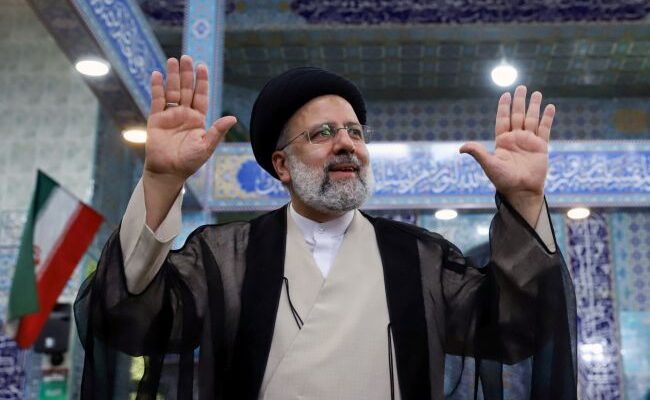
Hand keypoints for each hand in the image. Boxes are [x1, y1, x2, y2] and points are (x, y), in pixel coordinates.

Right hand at [145, 55, 236, 184]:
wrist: (168, 172)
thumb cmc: (189, 162)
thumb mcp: (206, 146)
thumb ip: (217, 131)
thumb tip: (232, 118)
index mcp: (198, 119)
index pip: (201, 96)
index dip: (201, 81)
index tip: (202, 66)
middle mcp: (184, 114)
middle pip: (186, 89)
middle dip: (187, 73)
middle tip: (186, 57)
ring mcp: (170, 115)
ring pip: (172, 91)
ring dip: (172, 76)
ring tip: (172, 60)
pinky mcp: (156, 119)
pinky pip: (157, 100)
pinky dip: (157, 87)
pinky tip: (157, 74)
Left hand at [459, 86, 554, 225]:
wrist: (522, 191)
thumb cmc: (504, 180)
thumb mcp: (489, 165)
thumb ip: (478, 153)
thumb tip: (461, 148)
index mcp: (502, 141)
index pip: (502, 119)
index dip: (504, 107)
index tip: (505, 94)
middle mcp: (515, 139)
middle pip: (517, 115)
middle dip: (519, 102)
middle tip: (521, 87)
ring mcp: (529, 142)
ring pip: (532, 119)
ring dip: (534, 106)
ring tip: (537, 93)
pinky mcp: (541, 147)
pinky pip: (545, 129)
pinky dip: (547, 118)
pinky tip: (549, 107)